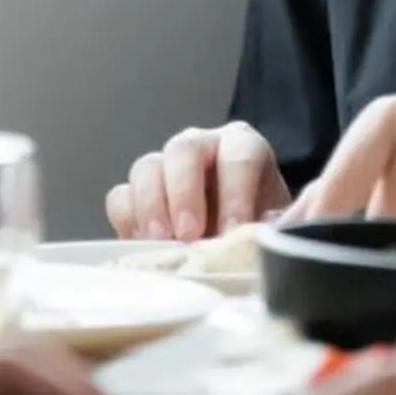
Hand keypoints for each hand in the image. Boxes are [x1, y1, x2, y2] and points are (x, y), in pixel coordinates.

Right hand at [107, 122, 289, 242]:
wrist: (233, 241)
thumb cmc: (257, 227)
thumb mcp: (275, 226)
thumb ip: (271, 228)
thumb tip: (258, 241)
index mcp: (242, 146)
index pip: (239, 156)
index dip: (235, 194)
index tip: (233, 231)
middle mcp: (201, 147)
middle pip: (184, 150)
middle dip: (184, 192)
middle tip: (188, 234)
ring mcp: (165, 167)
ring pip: (147, 168)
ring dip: (151, 207)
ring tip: (161, 244)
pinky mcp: (137, 195)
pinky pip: (121, 197)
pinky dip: (129, 222)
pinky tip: (143, 247)